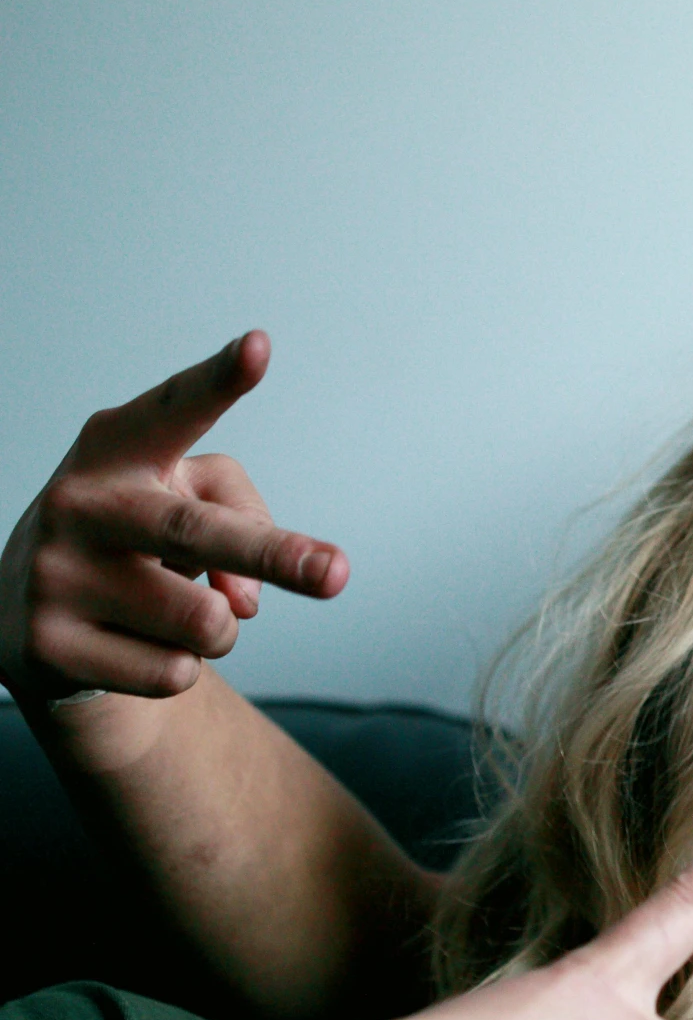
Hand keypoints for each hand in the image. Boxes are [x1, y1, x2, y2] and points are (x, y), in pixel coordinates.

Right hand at [0, 331, 346, 704]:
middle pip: (197, 533)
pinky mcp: (45, 646)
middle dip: (273, 556)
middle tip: (335, 573)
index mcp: (116, 450)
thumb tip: (240, 607)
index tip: (260, 346)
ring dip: (218, 630)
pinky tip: (124, 645)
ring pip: (206, 624)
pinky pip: (173, 673)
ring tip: (166, 611)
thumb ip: (239, 524)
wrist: (26, 618)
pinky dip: (175, 669)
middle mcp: (77, 503)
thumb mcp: (182, 501)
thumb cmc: (134, 539)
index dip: (217, 380)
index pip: (174, 411)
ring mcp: (54, 575)